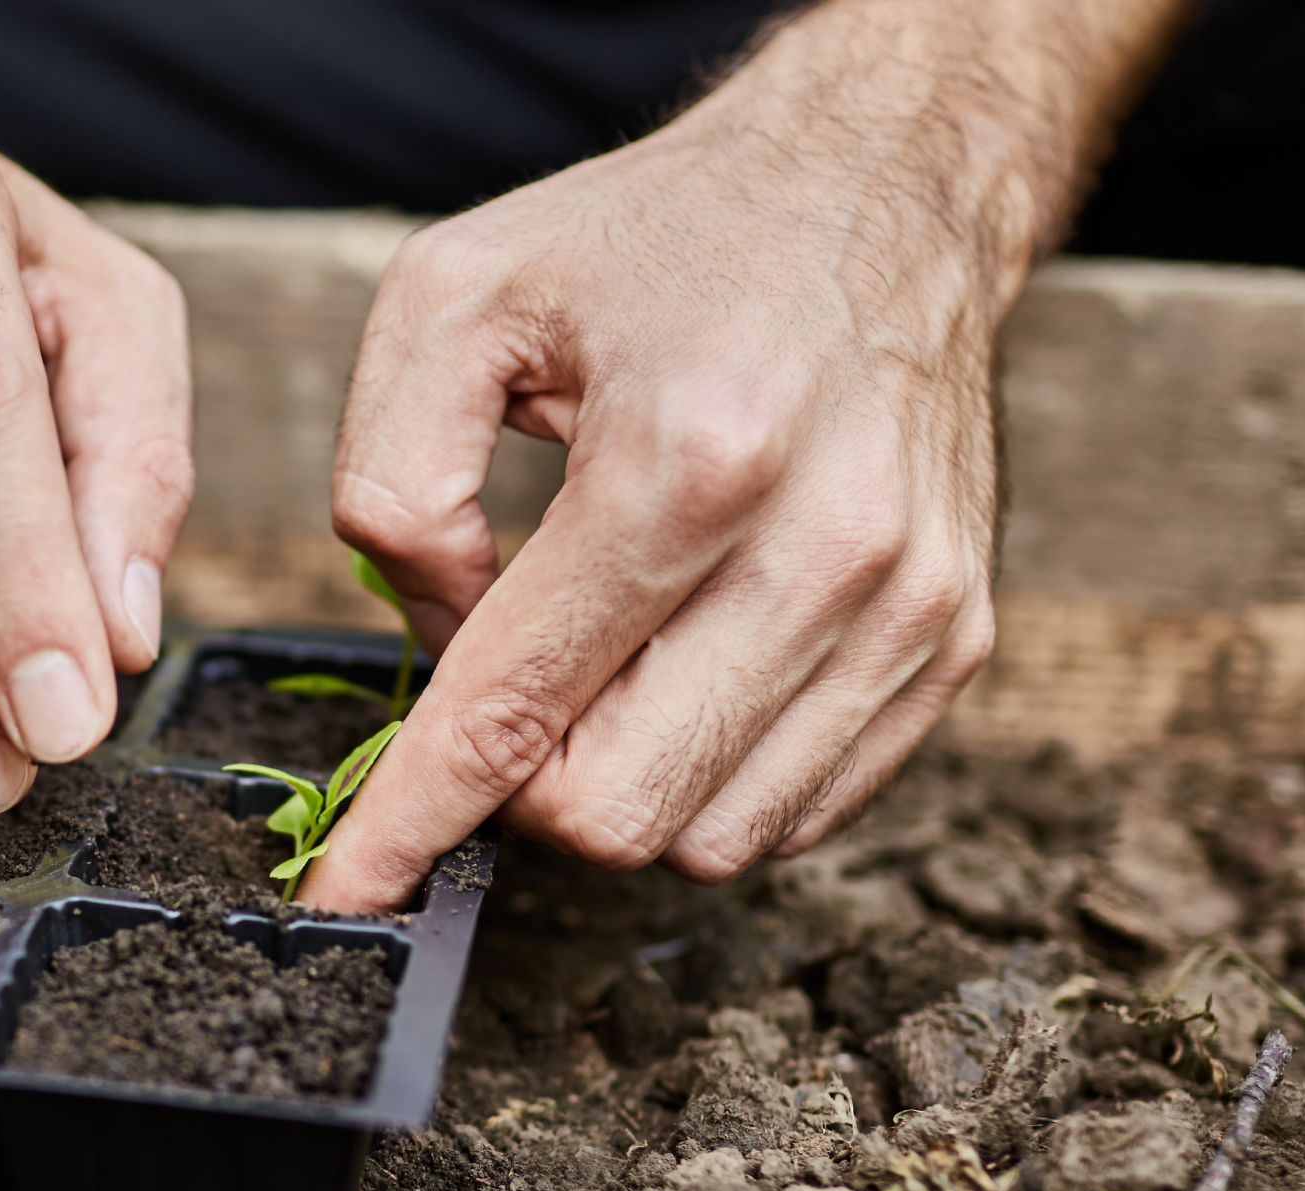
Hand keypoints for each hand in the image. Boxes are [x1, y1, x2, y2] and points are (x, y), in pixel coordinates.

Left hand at [297, 0, 1170, 911]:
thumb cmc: (657, 244)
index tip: (347, 892)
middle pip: (614, 809)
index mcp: (687, 455)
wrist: (881, 185)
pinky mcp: (957, 640)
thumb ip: (390, 477)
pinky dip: (708, 777)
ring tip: (601, 658)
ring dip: (616, 784)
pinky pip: (795, 810)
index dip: (412, 821)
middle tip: (500, 688)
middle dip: (519, 787)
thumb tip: (432, 633)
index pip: (517, 710)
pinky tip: (682, 672)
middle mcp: (824, 546)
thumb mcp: (455, 297)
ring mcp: (908, 607)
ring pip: (707, 836)